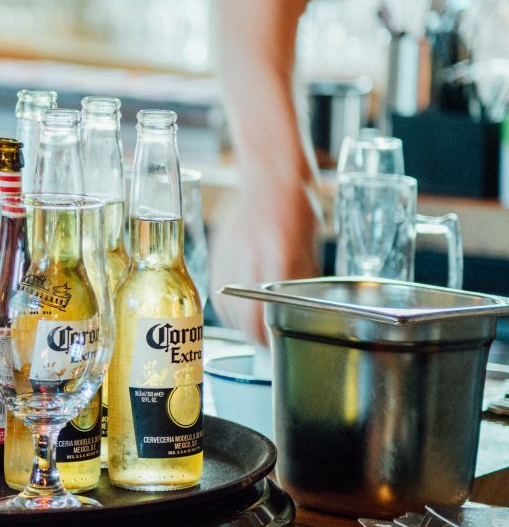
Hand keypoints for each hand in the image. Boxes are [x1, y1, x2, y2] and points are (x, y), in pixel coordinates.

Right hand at [210, 184, 319, 343]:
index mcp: (278, 259)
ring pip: (228, 311)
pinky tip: (239, 303)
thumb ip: (300, 287)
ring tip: (253, 321)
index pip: (265, 317)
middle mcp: (250, 261)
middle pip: (243, 321)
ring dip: (240, 322)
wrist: (270, 183)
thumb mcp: (309, 252)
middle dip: (255, 336)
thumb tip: (297, 317)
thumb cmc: (296, 213)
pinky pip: (217, 295)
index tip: (275, 343)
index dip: (269, 338)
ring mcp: (229, 260)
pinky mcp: (216, 258)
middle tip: (265, 338)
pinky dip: (228, 305)